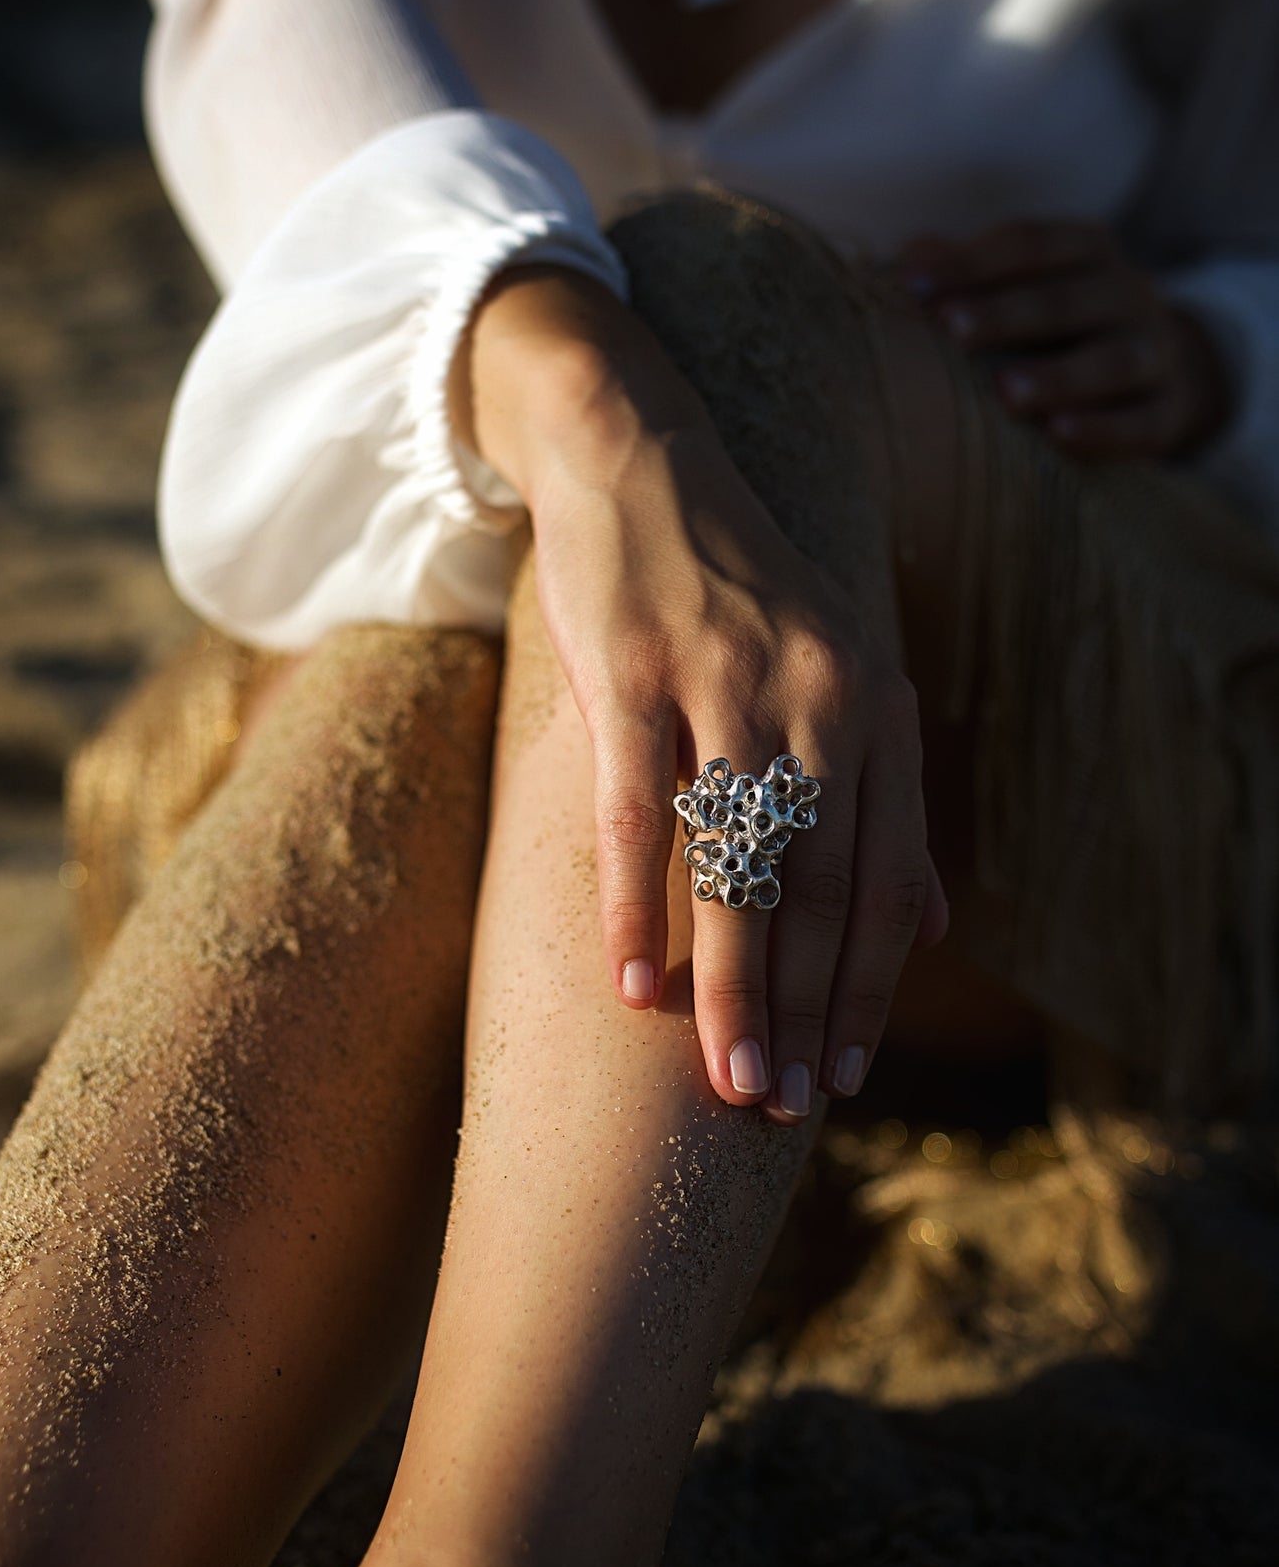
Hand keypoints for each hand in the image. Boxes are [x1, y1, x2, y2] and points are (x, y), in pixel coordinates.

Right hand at [453, 266, 946, 1119]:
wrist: (638, 458)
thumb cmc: (732, 592)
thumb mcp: (835, 680)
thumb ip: (885, 803)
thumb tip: (934, 925)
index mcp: (875, 705)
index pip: (884, 880)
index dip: (867, 991)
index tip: (844, 1079)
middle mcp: (818, 694)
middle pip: (821, 888)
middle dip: (806, 1014)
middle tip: (782, 1108)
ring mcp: (725, 681)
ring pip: (740, 864)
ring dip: (736, 988)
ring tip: (726, 1083)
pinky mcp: (634, 669)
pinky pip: (639, 812)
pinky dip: (638, 907)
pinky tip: (633, 985)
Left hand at [897, 220, 1230, 459]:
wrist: (1156, 378)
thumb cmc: (1056, 329)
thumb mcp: (1018, 291)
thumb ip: (961, 277)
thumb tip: (887, 271)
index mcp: (1084, 250)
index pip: (1029, 244)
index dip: (971, 262)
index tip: (911, 285)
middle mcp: (1126, 290)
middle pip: (1066, 298)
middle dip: (1008, 313)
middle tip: (952, 328)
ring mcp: (1154, 350)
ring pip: (1112, 360)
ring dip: (1058, 375)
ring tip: (1005, 392)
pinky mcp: (1167, 411)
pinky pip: (1140, 421)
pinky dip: (1102, 429)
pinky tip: (1058, 435)